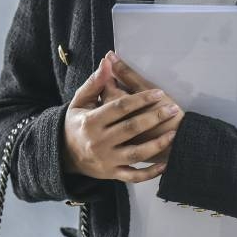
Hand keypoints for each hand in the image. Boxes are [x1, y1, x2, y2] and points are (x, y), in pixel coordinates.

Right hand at [63, 57, 181, 182]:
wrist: (63, 154)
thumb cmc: (76, 122)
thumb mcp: (81, 101)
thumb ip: (95, 82)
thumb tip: (108, 60)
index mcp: (91, 121)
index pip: (120, 107)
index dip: (141, 99)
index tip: (158, 93)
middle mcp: (99, 141)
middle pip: (131, 128)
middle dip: (154, 118)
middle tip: (172, 109)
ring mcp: (107, 160)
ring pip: (135, 154)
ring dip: (157, 145)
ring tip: (173, 134)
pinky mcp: (112, 174)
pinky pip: (133, 176)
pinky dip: (150, 173)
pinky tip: (165, 165)